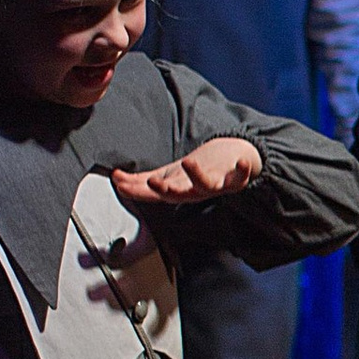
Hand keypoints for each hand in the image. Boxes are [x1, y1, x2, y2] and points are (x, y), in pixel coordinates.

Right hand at [108, 135, 263, 208]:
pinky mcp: (236, 180)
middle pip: (179, 195)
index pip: (155, 194)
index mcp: (177, 191)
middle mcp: (195, 193)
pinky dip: (243, 172)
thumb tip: (116, 178)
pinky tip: (242, 163)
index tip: (121, 185)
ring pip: (206, 187)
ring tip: (188, 162)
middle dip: (165, 190)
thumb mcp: (167, 175)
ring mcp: (216, 187)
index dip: (139, 192)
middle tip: (152, 183)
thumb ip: (141, 181)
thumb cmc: (196, 173)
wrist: (229, 164)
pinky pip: (240, 179)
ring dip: (197, 177)